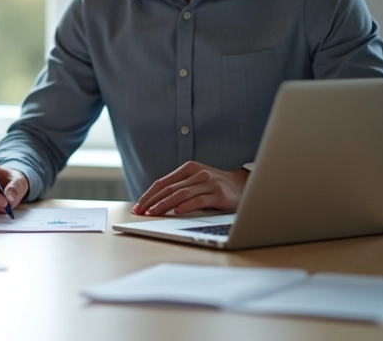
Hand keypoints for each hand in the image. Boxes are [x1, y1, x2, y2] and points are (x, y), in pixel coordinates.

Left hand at [132, 161, 249, 215]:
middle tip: (140, 213)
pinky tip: (177, 212)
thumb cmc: (216, 185)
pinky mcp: (220, 194)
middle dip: (152, 202)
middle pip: (169, 189)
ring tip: (153, 213)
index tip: (138, 207)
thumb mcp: (196, 181)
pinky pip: (199, 200)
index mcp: (189, 168)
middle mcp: (198, 173)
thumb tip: (155, 203)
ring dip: (164, 205)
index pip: (162, 182)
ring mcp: (209, 183)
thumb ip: (180, 187)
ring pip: (181, 194)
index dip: (148, 195)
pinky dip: (186, 206)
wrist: (245, 185)